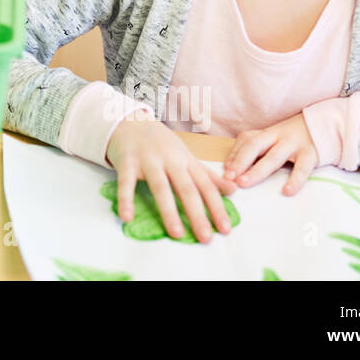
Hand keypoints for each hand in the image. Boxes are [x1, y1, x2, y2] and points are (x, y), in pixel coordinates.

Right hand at [106, 115, 236, 242]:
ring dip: (169, 211)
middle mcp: (170, 160)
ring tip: (176, 234)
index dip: (216, 207)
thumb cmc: (161, 144)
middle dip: (197, 214)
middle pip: (186, 188)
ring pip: (160, 187)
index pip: (205, 186)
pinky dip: (125, 200)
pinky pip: (126, 183)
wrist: (130, 121)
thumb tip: (234, 190)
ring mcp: (148, 161)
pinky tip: (127, 217)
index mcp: (186, 161)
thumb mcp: (186, 156)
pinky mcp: (127, 162)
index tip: (225, 229)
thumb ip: (207, 175)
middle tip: (206, 238)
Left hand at [224, 113, 318, 194]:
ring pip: (273, 157)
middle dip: (239, 162)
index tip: (223, 172)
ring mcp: (294, 144)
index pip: (246, 141)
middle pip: (254, 146)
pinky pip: (302, 168)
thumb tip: (230, 166)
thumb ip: (255, 149)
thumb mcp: (274, 139)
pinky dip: (294, 180)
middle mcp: (278, 136)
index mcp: (267, 133)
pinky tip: (286, 191)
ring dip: (257, 170)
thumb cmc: (294, 138)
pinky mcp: (311, 153)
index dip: (233, 155)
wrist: (326, 125)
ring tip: (244, 183)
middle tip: (228, 178)